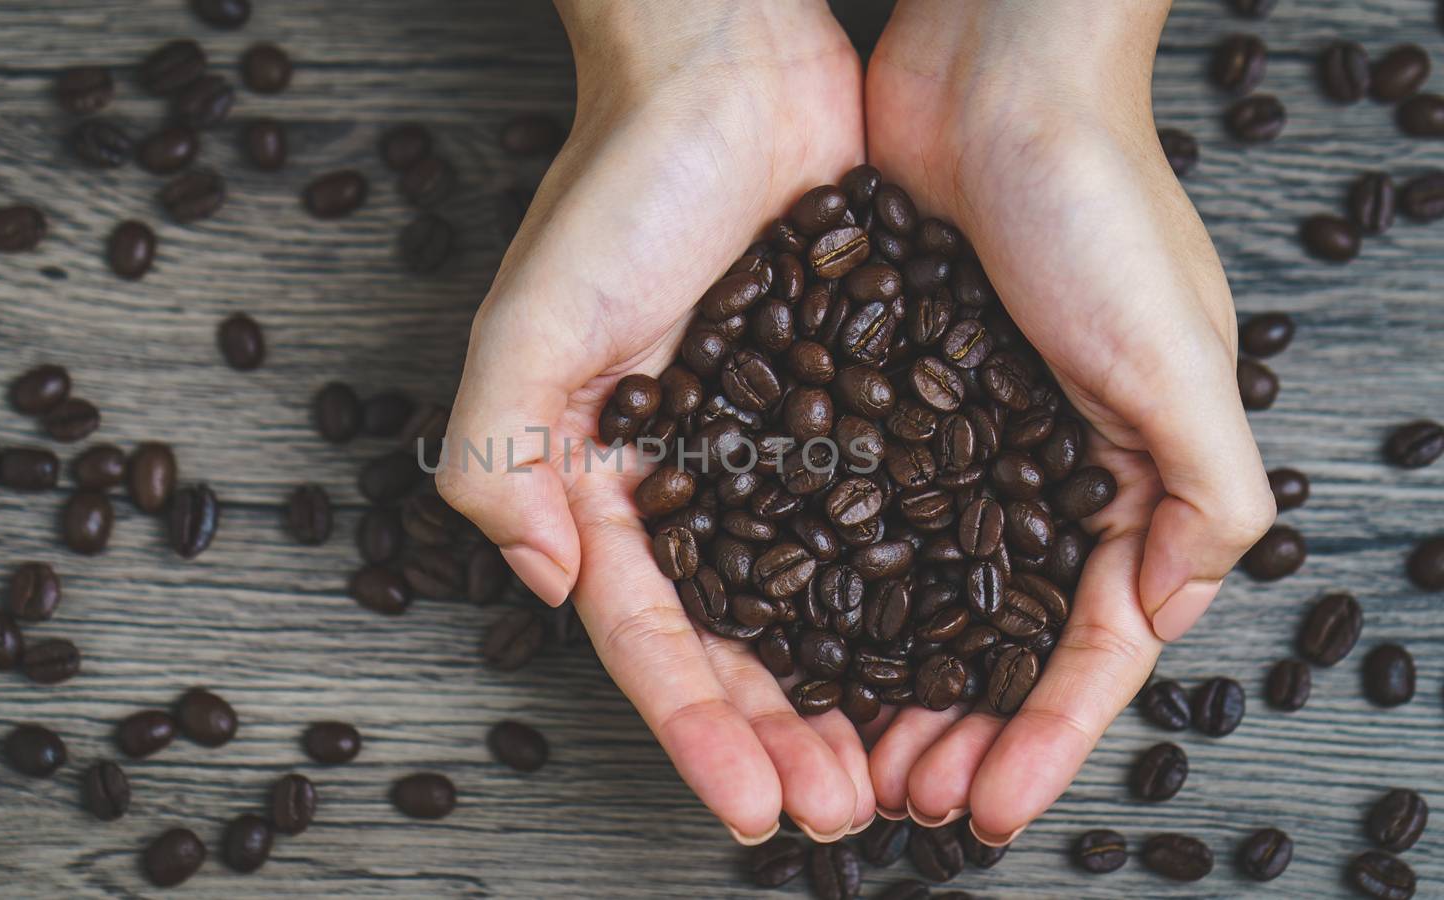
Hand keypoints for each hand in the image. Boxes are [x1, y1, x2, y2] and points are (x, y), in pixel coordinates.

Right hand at [438, 0, 877, 842]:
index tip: (752, 804)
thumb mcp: (532, 323)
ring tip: (905, 766)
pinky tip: (959, 654)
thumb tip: (548, 581)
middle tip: (844, 807)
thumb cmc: (624, 187)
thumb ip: (505, 455)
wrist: (735, 73)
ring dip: (857, 695)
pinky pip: (886, 522)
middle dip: (785, 737)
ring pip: (821, 605)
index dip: (695, 727)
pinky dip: (913, 598)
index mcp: (612, 483)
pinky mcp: (856, 411)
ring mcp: (780, 454)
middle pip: (740, 643)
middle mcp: (698, 484)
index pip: (649, 634)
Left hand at [861, 0, 1274, 844]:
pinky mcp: (884, 393)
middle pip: (994, 637)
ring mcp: (959, 435)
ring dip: (886, 677)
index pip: (1087, 642)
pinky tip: (791, 635)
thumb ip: (1205, 492)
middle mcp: (1041, 466)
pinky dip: (832, 583)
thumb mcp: (1177, 355)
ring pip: (917, 592)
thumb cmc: (1095, 199)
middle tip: (895, 792)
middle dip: (955, 725)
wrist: (991, 72)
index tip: (985, 802)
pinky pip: (855, 512)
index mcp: (1126, 475)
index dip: (1041, 731)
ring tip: (843, 743)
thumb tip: (1179, 607)